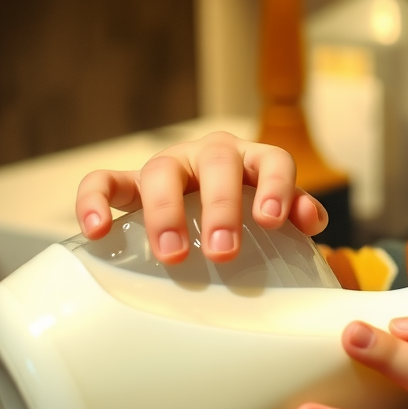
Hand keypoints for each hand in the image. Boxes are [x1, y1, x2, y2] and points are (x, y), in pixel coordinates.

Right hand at [75, 131, 325, 262]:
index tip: (273, 222)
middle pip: (217, 165)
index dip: (277, 187)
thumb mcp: (273, 210)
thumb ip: (296, 211)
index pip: (272, 160)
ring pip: (161, 172)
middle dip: (221, 207)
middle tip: (223, 251)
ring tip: (173, 253)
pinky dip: (95, 201)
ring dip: (166, 212)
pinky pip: (104, 181)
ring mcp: (169, 166)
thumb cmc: (245, 211)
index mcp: (252, 160)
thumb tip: (311, 220)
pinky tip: (97, 230)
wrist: (202, 206)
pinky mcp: (130, 182)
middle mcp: (211, 155)